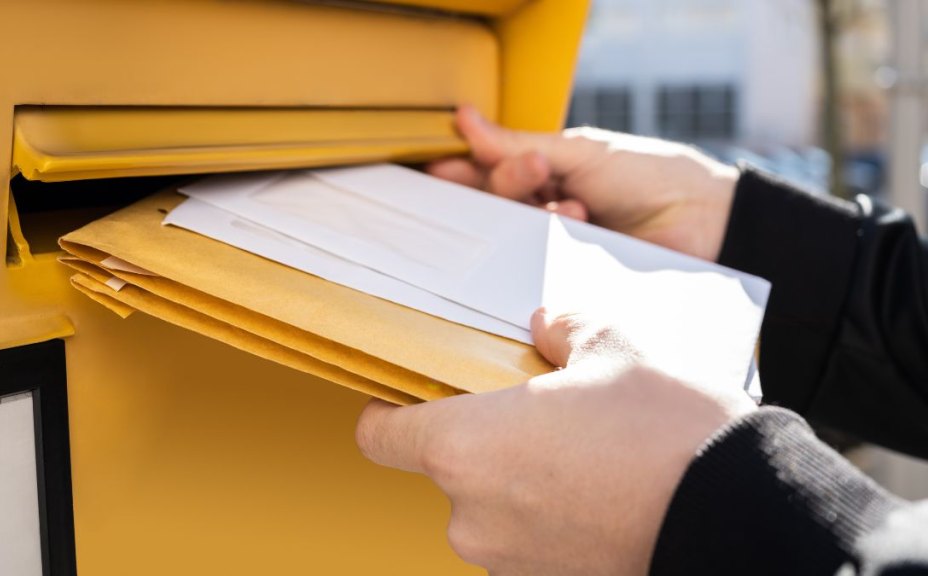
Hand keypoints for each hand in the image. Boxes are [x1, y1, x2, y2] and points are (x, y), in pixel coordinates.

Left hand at [355, 309, 755, 574]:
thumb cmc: (662, 429)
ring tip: (580, 452)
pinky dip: (549, 514)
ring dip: (519, 480)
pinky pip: (529, 538)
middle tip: (535, 414)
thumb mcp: (610, 350)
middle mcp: (470, 513)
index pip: (381, 437)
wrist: (738, 513)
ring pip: (490, 506)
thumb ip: (561, 330)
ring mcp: (508, 559)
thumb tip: (547, 324)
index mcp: (463, 446)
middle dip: (481, 442)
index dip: (388, 413)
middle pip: (445, 469)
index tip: (411, 398)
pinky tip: (599, 488)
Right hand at [428, 106, 739, 260]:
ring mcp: (556, 244)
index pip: (491, 172)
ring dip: (539, 211)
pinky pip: (537, 264)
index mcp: (547, 173)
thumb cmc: (649, 176)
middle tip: (536, 171)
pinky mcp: (568, 275)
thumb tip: (467, 121)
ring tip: (576, 205)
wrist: (703, 221)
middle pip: (497, 202)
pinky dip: (552, 241)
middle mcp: (546, 209)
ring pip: (514, 233)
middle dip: (509, 183)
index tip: (443, 166)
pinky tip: (580, 226)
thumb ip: (518, 145)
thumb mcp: (580, 152)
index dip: (465, 170)